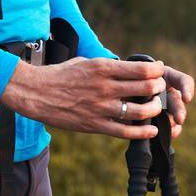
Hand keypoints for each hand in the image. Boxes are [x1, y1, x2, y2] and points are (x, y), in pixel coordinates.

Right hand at [0, 56, 194, 141]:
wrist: (36, 92)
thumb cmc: (61, 75)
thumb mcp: (86, 62)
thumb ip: (108, 67)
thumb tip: (128, 69)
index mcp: (103, 68)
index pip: (142, 69)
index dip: (157, 70)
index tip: (159, 71)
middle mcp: (105, 87)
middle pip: (146, 88)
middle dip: (158, 88)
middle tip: (159, 88)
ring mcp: (100, 107)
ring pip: (140, 111)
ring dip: (154, 108)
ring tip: (154, 106)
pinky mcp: (95, 125)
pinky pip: (125, 131)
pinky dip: (143, 132)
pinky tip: (151, 130)